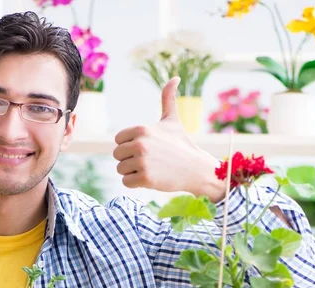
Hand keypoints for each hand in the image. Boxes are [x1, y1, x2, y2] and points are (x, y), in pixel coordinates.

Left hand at [113, 77, 225, 202]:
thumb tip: (175, 77)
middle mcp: (140, 143)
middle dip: (130, 160)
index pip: (118, 140)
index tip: (146, 148)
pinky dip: (136, 183)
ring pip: (120, 169)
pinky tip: (151, 178)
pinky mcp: (145, 178)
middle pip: (117, 155)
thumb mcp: (172, 120)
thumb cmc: (181, 144)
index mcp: (141, 129)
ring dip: (132, 172)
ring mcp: (142, 161)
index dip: (129, 146)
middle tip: (149, 160)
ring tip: (151, 168)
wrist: (196, 169)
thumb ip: (168, 99)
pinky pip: (126, 182)